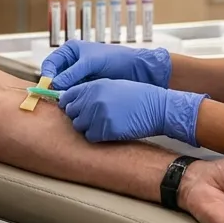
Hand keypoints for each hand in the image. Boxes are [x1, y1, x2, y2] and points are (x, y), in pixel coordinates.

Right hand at [42, 40, 171, 89]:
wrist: (134, 69)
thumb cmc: (114, 58)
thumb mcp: (91, 63)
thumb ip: (72, 73)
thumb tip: (55, 84)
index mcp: (70, 50)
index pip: (51, 63)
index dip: (47, 74)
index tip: (49, 85)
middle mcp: (71, 62)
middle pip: (54, 76)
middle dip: (54, 85)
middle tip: (56, 96)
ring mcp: (78, 75)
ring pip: (62, 86)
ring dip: (62, 93)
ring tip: (66, 100)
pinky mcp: (84, 86)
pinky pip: (72, 92)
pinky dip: (71, 97)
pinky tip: (74, 101)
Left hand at [58, 79, 205, 144]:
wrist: (156, 107)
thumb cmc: (136, 96)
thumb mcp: (111, 86)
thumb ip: (91, 92)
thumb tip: (72, 101)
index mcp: (93, 86)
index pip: (67, 96)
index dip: (69, 104)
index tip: (74, 109)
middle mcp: (93, 99)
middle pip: (71, 112)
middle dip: (79, 116)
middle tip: (93, 118)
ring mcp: (98, 114)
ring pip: (79, 126)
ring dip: (88, 127)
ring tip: (103, 123)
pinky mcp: (106, 129)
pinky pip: (91, 136)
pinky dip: (97, 136)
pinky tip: (108, 131)